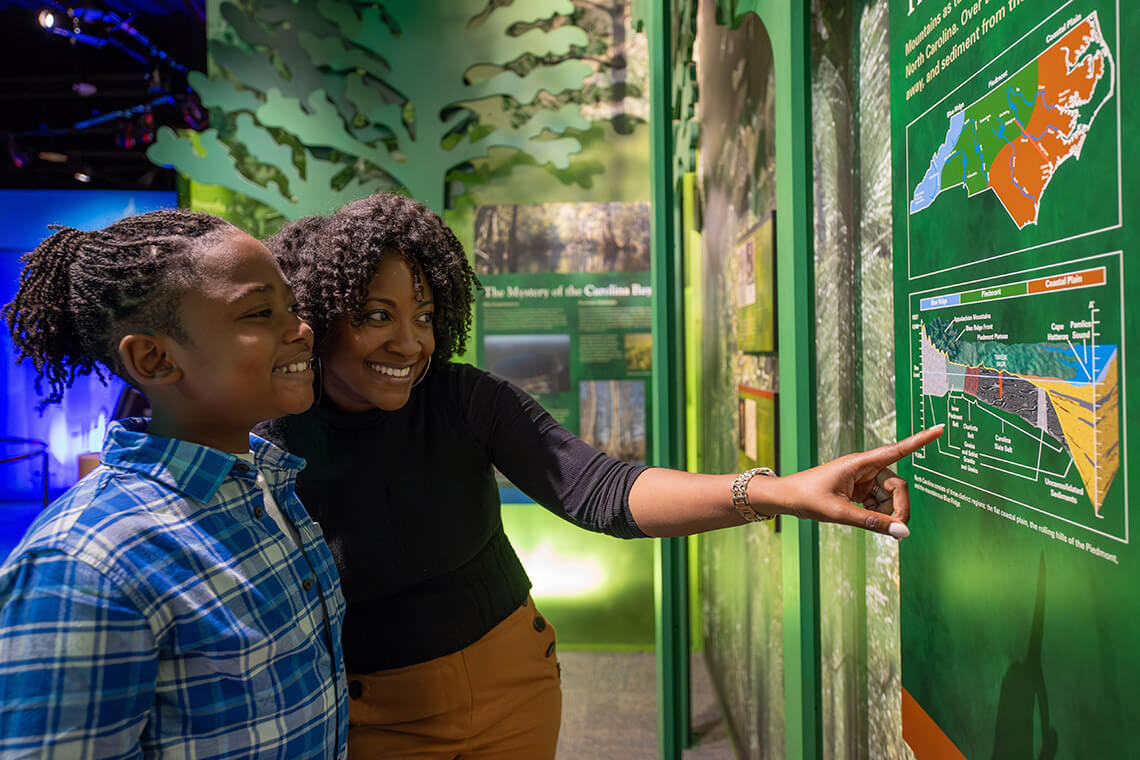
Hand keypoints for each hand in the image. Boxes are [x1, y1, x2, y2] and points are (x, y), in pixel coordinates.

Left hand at [764, 425, 943, 537]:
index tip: (940, 429)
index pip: (896, 450)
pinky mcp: (860, 490)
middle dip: (900, 508)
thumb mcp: (839, 513)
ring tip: (877, 527)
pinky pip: (880, 503)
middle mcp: (865, 468)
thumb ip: (872, 522)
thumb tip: (902, 532)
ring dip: (889, 514)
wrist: (786, 498)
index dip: (920, 441)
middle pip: (897, 486)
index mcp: (860, 463)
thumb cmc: (807, 498)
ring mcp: (863, 479)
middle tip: (898, 530)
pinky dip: (880, 515)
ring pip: (890, 497)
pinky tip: (872, 523)